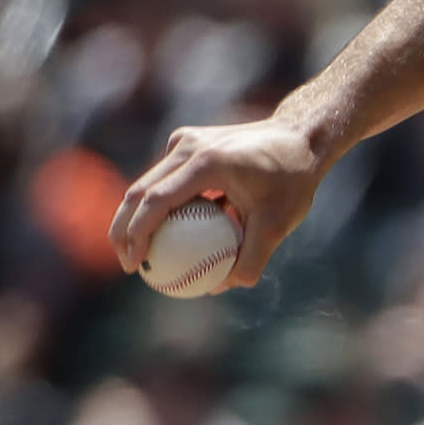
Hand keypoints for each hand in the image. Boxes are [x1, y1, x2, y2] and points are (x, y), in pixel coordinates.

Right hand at [114, 117, 327, 291]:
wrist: (300, 135)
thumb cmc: (293, 181)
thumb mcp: (278, 225)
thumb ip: (251, 259)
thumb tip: (217, 288)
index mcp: (207, 162)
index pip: (157, 200)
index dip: (137, 234)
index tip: (136, 265)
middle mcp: (189, 145)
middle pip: (139, 191)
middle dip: (123, 230)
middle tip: (129, 266)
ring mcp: (185, 141)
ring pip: (146, 183)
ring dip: (135, 219)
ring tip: (136, 255)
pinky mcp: (187, 143)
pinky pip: (164, 179)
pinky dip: (157, 207)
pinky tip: (161, 237)